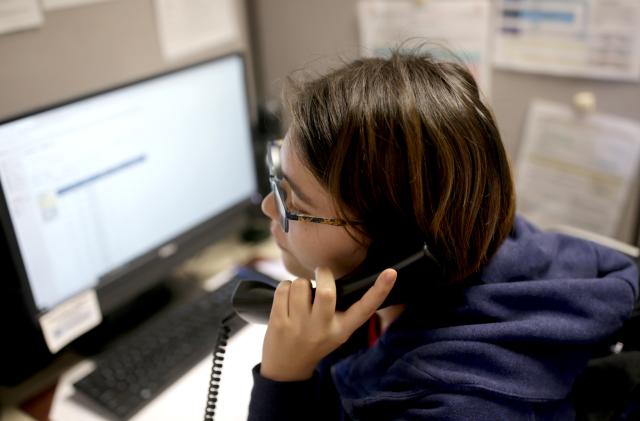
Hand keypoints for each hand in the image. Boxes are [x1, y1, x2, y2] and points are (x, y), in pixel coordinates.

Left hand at [259, 267, 396, 380]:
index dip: (380, 289)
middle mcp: (323, 328)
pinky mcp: (279, 322)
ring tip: (300, 295)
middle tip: (321, 274)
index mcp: (343, 329)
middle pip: (326, 291)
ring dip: (299, 283)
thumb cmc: (316, 341)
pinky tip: (287, 300)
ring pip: (300, 284)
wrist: (287, 368)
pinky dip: (284, 287)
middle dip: (323, 274)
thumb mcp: (338, 331)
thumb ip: (343, 309)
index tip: (391, 272)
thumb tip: (338, 276)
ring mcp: (300, 326)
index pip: (365, 308)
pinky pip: (283, 288)